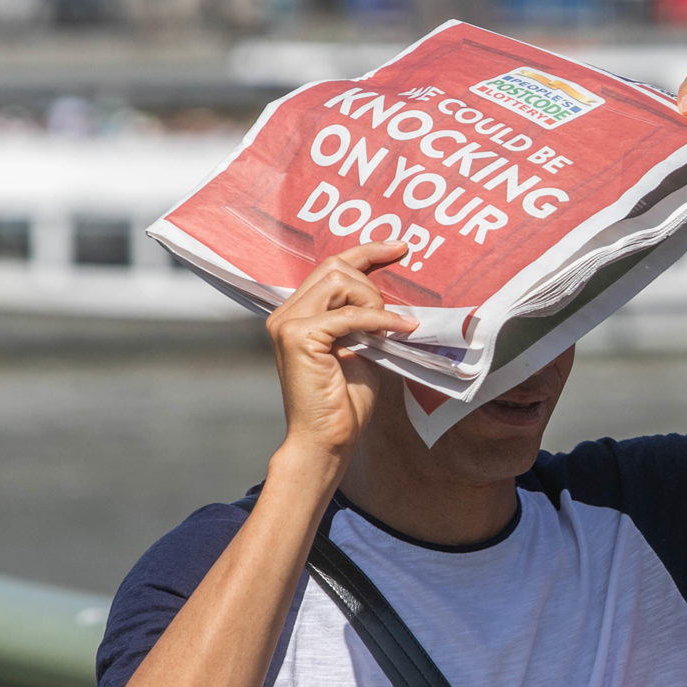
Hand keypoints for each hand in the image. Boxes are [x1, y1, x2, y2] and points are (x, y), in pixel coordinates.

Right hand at [266, 243, 418, 468]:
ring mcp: (287, 323)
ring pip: (340, 282)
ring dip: (373, 303)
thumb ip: (366, 318)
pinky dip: (380, 320)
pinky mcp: (299, 337)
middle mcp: (285, 313)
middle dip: (372, 285)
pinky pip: (349, 314)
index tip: (400, 247)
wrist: (328, 440)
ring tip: (386, 333)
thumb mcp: (362, 347)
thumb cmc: (345, 401)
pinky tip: (402, 329)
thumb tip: (393, 293)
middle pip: (335, 268)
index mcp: (297, 313)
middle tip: (392, 317)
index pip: (330, 268)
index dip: (367, 252)